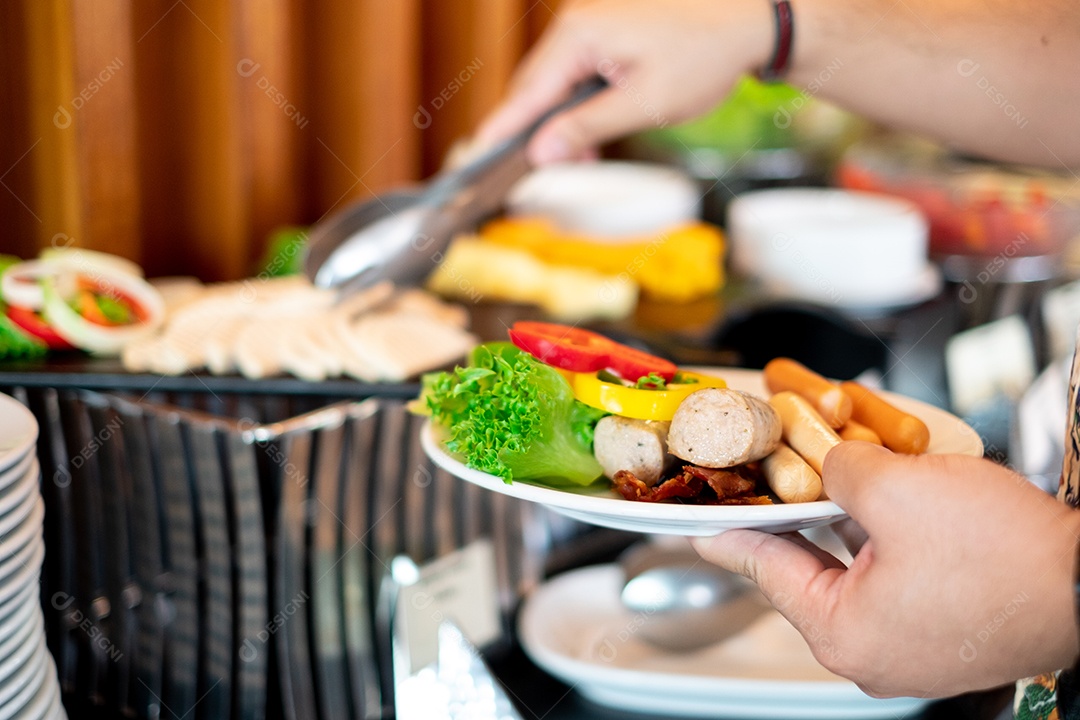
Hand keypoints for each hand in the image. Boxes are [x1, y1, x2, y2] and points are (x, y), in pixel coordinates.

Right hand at [474, 0, 770, 164]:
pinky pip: (576, 68)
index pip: (527, 92)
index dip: (502, 129)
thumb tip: (541, 151)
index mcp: (579, 35)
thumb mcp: (644, 104)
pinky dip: (579, 101)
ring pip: (555, 80)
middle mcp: (576, 21)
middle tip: (553, 169)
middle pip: (535, 86)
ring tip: (587, 154)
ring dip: (563, 119)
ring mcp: (590, 20)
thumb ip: (587, 128)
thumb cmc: (704, 56)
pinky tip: (596, 129)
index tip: (478, 156)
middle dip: (540, 131)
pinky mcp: (605, 26)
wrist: (750, 18)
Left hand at [693, 442, 1079, 697]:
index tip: (699, 520)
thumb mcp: (895, 490)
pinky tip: (875, 502)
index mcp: (842, 630)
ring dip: (839, 519)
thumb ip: (838, 469)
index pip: (764, 567)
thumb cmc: (1006, 557)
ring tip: (820, 476)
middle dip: (791, 511)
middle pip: (806, 567)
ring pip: (851, 569)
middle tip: (764, 477)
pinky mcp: (943, 630)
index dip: (727, 528)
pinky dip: (877, 538)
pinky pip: (889, 578)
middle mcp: (870, 649)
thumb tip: (827, 460)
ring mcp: (909, 644)